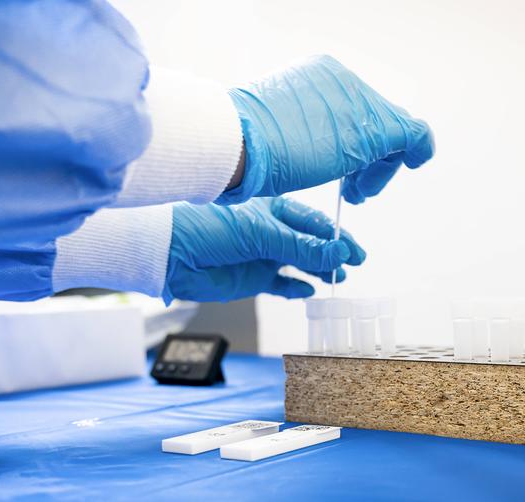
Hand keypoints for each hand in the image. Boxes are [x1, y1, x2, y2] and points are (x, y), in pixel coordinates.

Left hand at [163, 197, 365, 302]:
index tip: (354, 250)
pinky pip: (281, 284)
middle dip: (333, 253)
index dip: (336, 235)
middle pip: (311, 243)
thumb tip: (338, 253)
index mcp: (273, 208)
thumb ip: (301, 247)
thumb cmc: (207, 226)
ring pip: (300, 264)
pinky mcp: (251, 278)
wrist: (170, 251)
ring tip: (338, 279)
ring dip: (319, 270)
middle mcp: (270, 230)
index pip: (314, 222)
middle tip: (354, 264)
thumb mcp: (260, 233)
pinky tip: (310, 292)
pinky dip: (296, 288)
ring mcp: (262, 254)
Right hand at [223, 55, 433, 204]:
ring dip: (379, 167)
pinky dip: (418, 149)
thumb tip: (304, 145)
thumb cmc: (243, 145)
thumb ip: (296, 129)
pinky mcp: (374, 127)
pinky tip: (418, 163)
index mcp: (314, 75)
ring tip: (360, 194)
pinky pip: (412, 134)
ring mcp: (357, 100)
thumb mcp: (272, 128)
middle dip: (366, 158)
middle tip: (355, 190)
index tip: (341, 170)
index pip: (348, 107)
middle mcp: (339, 78)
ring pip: (388, 130)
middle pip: (370, 118)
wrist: (239, 143)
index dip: (349, 142)